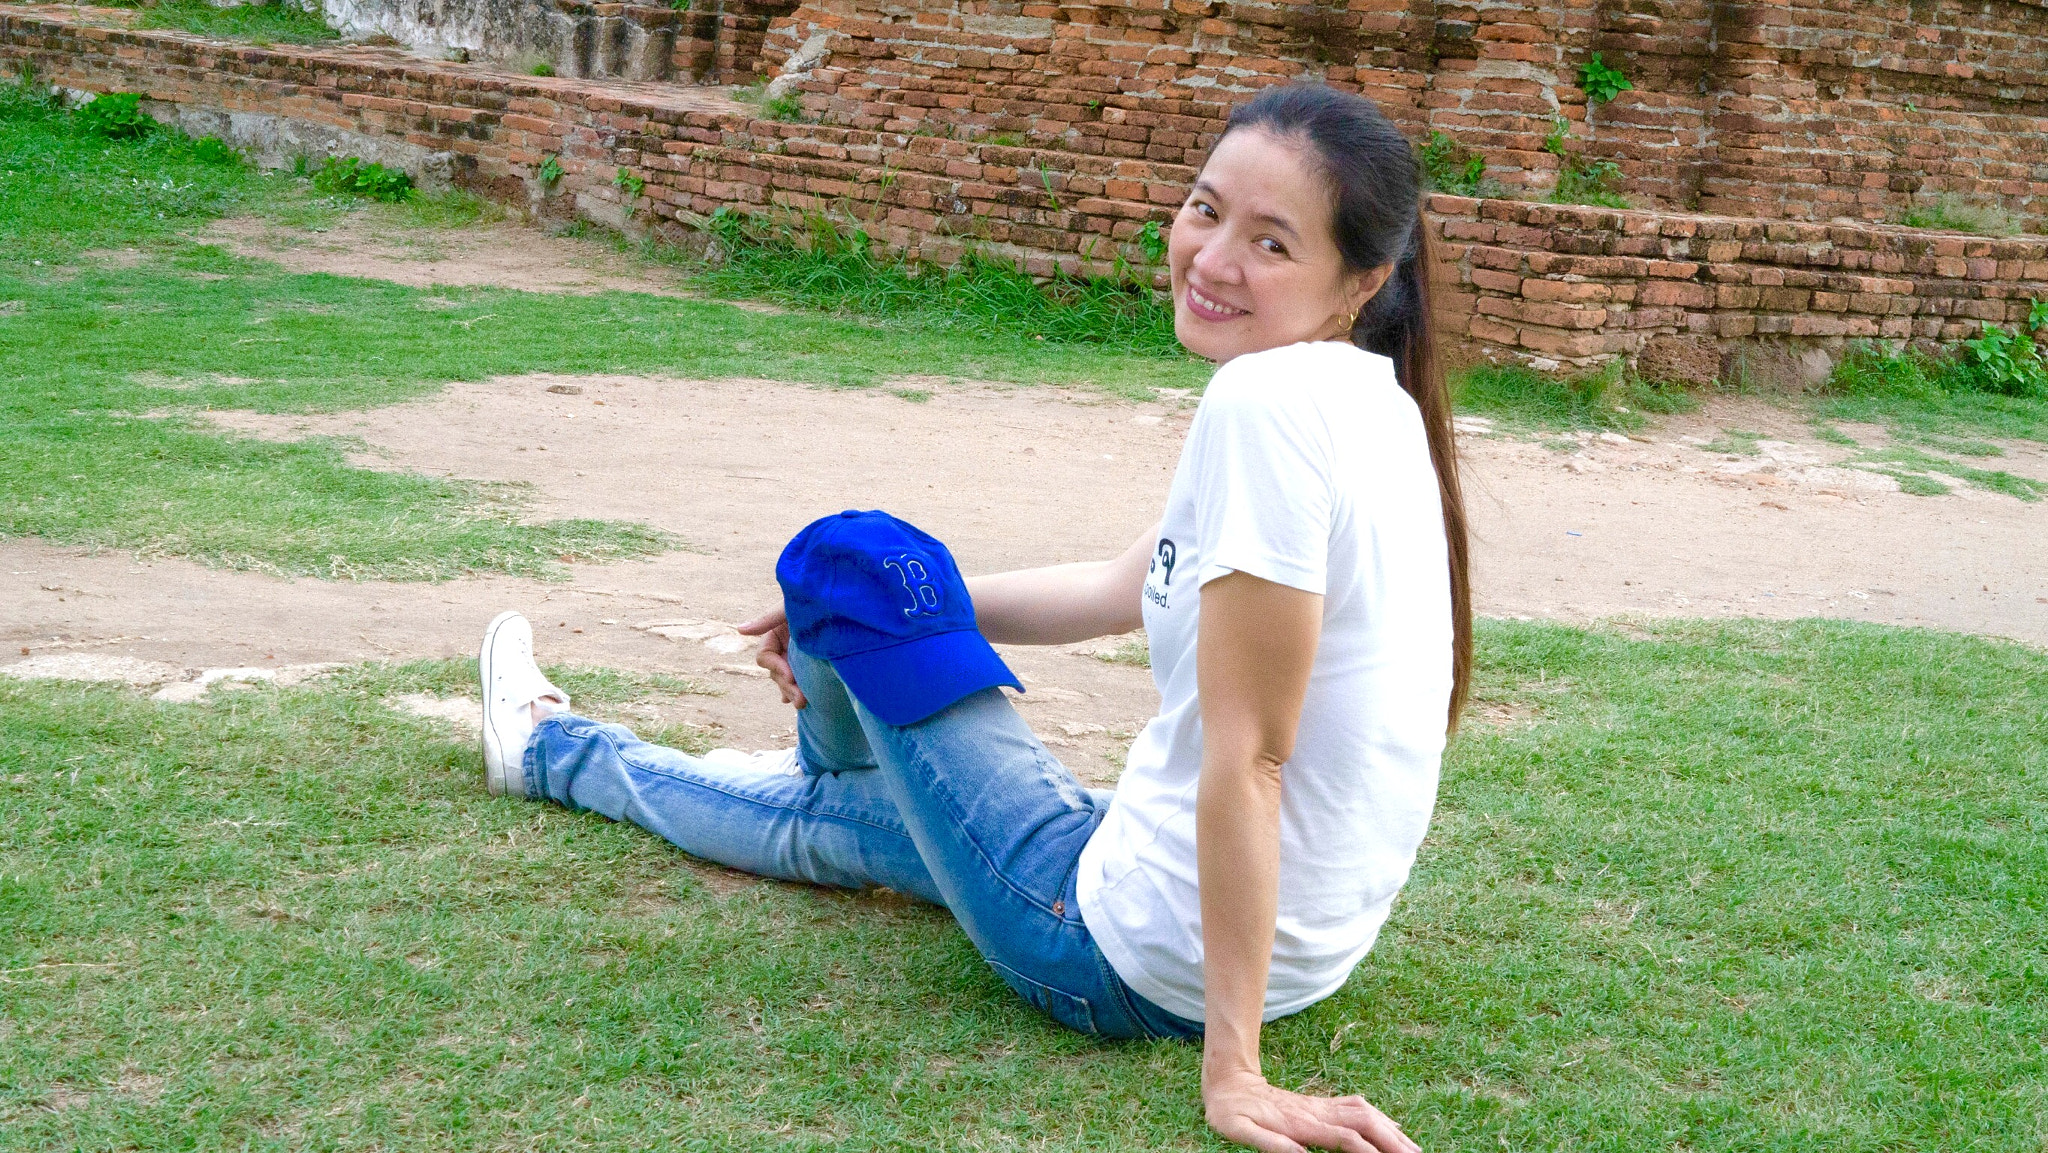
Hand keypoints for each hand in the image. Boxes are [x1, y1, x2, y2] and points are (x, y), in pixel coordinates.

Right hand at [736, 606, 806, 708]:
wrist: (841, 602)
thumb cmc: (814, 598)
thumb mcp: (790, 608)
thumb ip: (767, 619)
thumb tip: (740, 630)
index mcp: (774, 634)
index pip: (765, 656)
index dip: (775, 666)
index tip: (790, 675)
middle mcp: (783, 647)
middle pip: (776, 672)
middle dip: (786, 686)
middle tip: (800, 699)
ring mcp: (796, 656)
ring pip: (788, 680)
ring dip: (793, 692)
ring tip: (802, 703)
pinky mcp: (811, 663)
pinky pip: (801, 679)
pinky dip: (800, 689)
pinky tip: (805, 701)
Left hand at [1203, 1068, 1417, 1152]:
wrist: (1228, 1082)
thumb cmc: (1230, 1111)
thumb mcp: (1238, 1130)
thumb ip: (1269, 1143)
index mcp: (1301, 1123)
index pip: (1346, 1137)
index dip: (1371, 1151)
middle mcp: (1317, 1111)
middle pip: (1366, 1122)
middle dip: (1394, 1140)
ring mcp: (1321, 1105)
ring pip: (1367, 1113)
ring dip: (1392, 1130)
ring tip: (1414, 1148)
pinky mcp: (1321, 1104)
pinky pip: (1358, 1108)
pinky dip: (1381, 1119)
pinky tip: (1392, 1128)